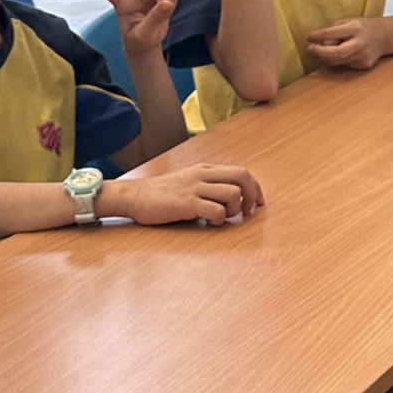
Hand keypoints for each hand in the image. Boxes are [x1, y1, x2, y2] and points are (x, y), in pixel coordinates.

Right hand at [109, 165, 264, 227]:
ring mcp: (195, 188)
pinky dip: (219, 219)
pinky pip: (216, 210)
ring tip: (223, 218)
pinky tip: (209, 223)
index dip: (255, 188)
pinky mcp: (187, 204)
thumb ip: (209, 185)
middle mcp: (203, 175)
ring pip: (233, 193)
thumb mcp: (189, 181)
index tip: (257, 203)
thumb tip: (233, 198)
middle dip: (252, 196)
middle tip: (247, 212)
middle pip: (242, 177)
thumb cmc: (162, 193)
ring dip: (234, 209)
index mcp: (206, 169)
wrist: (135, 196)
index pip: (241, 172)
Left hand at [304, 16, 387, 71]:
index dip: (318, 36)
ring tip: (324, 49)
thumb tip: (321, 45)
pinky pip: (345, 65)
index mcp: (356, 28)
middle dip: (320, 52)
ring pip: (338, 61)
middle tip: (310, 49)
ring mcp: (364, 56)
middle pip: (337, 53)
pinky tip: (343, 53)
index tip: (308, 37)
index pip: (333, 33)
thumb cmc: (362, 27)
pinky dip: (339, 60)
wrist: (384, 36)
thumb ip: (334, 31)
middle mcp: (361, 43)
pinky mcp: (365, 65)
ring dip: (327, 57)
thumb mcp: (348, 22)